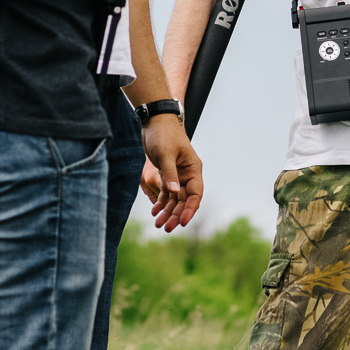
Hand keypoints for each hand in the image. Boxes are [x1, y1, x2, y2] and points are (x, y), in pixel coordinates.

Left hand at [138, 114, 203, 231]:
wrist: (154, 121)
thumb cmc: (163, 134)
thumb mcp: (165, 154)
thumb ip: (169, 174)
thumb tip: (174, 193)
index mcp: (193, 169)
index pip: (195, 194)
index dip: (190, 209)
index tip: (182, 222)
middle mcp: (188, 175)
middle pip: (185, 200)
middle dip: (176, 215)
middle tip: (166, 228)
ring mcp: (177, 175)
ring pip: (175, 199)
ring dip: (168, 212)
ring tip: (158, 224)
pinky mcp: (167, 174)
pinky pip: (166, 193)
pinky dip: (161, 202)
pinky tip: (154, 211)